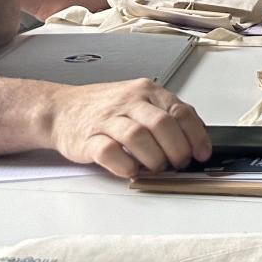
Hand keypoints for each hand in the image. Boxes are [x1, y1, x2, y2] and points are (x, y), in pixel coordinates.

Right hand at [41, 78, 210, 177]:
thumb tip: (193, 141)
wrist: (60, 109)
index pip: (181, 111)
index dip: (196, 135)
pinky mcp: (87, 139)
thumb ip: (163, 116)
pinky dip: (125, 165)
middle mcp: (129, 101)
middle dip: (177, 149)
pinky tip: (132, 170)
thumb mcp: (139, 101)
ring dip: (154, 158)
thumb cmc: (104, 108)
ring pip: (138, 136)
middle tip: (178, 164)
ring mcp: (107, 120)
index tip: (202, 153)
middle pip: (162, 124)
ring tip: (156, 168)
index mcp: (147, 91)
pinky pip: (109, 152)